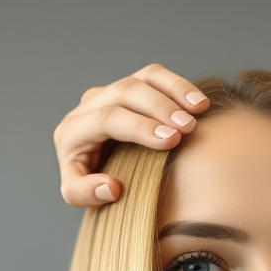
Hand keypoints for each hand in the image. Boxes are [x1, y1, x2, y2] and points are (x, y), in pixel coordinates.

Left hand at [53, 64, 209, 206]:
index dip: (140, 127)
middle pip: (125, 92)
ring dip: (174, 91)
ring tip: (198, 110)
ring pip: (143, 78)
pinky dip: (178, 86)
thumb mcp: (75, 194)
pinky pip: (154, 77)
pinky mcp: (130, 86)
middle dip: (159, 108)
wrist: (90, 168)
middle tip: (188, 128)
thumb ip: (85, 193)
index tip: (172, 141)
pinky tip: (198, 102)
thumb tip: (112, 187)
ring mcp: (110, 92)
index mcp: (71, 130)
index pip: (106, 119)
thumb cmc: (86, 182)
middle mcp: (88, 104)